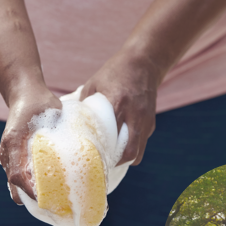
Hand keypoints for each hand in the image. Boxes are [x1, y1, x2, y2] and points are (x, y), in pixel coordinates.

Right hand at [0, 85, 62, 204]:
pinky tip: (45, 187)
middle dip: (30, 198)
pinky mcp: (15, 152)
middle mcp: (8, 151)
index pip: (19, 176)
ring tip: (50, 201)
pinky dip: (29, 182)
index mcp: (13, 144)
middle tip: (51, 207)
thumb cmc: (38, 103)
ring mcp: (9, 153)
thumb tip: (75, 151)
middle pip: (15, 183)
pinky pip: (18, 172)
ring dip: (29, 192)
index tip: (45, 199)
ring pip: (15, 180)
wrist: (27, 94)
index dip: (31, 191)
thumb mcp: (50, 114)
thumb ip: (58, 130)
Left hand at [79, 49, 158, 165]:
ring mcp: (146, 120)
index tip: (94, 159)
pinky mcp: (151, 121)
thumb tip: (73, 120)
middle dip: (118, 163)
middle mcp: (136, 115)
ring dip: (127, 156)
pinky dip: (133, 145)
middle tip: (105, 163)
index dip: (105, 153)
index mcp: (119, 104)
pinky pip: (142, 140)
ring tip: (113, 155)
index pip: (114, 139)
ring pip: (140, 150)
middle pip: (131, 152)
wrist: (145, 62)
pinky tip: (122, 141)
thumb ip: (85, 103)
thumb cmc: (117, 71)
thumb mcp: (95, 83)